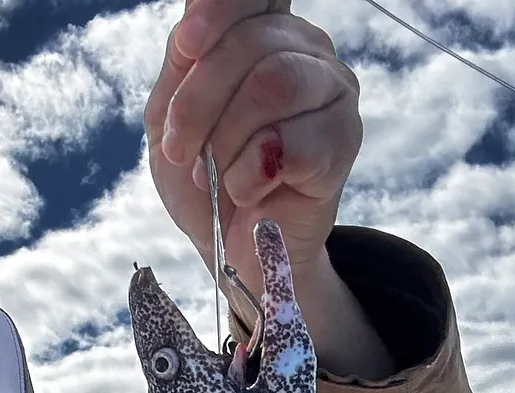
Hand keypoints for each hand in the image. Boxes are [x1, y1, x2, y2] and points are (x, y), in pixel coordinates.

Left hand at [144, 0, 361, 303]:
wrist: (231, 246)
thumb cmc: (202, 176)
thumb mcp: (170, 116)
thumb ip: (180, 65)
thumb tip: (191, 27)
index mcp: (264, 31)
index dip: (219, 10)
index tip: (188, 44)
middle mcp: (306, 49)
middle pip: (251, 44)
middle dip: (198, 102)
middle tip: (180, 149)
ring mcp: (333, 91)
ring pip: (274, 85)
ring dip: (226, 140)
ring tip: (216, 175)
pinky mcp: (344, 140)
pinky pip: (293, 143)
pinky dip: (251, 175)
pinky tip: (249, 191)